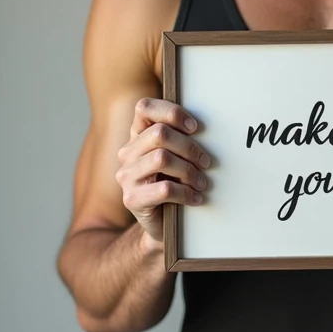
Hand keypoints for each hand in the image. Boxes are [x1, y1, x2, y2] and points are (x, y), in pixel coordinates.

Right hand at [115, 98, 209, 244]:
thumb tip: (203, 126)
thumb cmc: (172, 183)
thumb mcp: (176, 157)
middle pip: (160, 134)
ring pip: (162, 159)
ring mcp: (127, 176)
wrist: (160, 223)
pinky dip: (186, 193)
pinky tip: (195, 197)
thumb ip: (180, 138)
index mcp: (137, 136)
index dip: (172, 112)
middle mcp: (127, 153)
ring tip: (201, 182)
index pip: (145, 108)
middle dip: (189, 147)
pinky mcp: (132, 199)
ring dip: (189, 170)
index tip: (195, 127)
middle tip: (206, 162)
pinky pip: (165, 189)